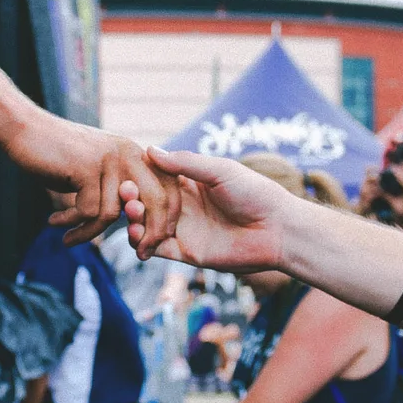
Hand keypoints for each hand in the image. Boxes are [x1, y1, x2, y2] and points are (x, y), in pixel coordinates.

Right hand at [12, 117, 173, 244]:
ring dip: (88, 231)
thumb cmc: (58, 154)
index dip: (167, 217)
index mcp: (135, 153)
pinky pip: (88, 211)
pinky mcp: (88, 168)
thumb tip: (135, 224)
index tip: (153, 242)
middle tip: (139, 254)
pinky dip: (71, 223)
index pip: (168, 187)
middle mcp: (128, 153)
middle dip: (149, 233)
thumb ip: (116, 189)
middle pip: (153, 202)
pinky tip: (55, 221)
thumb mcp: (95, 170)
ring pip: (113, 213)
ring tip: (69, 238)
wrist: (24, 129)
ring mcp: (109, 160)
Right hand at [122, 149, 292, 270]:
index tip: (126, 172)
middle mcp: (182, 204)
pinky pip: (156, 249)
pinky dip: (141, 245)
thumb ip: (186, 163)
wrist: (277, 230)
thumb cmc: (255, 193)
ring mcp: (182, 229)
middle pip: (145, 201)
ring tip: (133, 214)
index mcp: (189, 181)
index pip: (154, 176)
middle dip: (131, 198)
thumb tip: (151, 150)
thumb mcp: (220, 171)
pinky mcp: (186, 252)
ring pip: (145, 225)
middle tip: (128, 195)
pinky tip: (137, 239)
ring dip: (133, 221)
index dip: (137, 175)